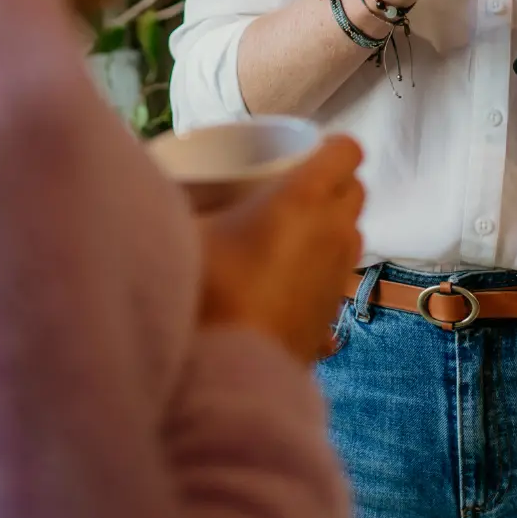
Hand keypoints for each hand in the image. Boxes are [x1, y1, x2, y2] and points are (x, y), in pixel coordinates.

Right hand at [198, 135, 364, 363]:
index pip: (347, 150)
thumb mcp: (185, 232)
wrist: (229, 371)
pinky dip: (324, 265)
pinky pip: (339, 272)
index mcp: (305, 196)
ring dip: (332, 224)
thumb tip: (161, 183)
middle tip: (293, 189)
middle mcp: (333, 230)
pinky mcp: (334, 311)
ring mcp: (339, 273)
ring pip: (352, 232)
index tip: (303, 154)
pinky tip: (287, 277)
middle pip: (355, 189)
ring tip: (291, 232)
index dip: (330, 147)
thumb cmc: (208, 291)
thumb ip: (180, 200)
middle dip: (333, 183)